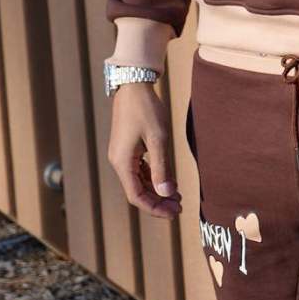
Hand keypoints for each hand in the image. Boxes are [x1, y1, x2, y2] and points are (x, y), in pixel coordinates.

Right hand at [107, 81, 181, 217]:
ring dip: (157, 191)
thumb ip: (162, 168)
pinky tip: (169, 181)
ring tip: (177, 196)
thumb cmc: (146, 110)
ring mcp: (122, 156)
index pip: (136, 196)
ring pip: (139, 182)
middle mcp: (119, 162)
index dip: (155, 208)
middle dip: (158, 201)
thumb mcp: (158, 139)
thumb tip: (167, 192)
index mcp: (122, 163)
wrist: (133, 86)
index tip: (174, 213)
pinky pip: (139, 171)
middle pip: (137, 192)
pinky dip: (153, 178)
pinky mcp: (127, 149)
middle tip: (180, 207)